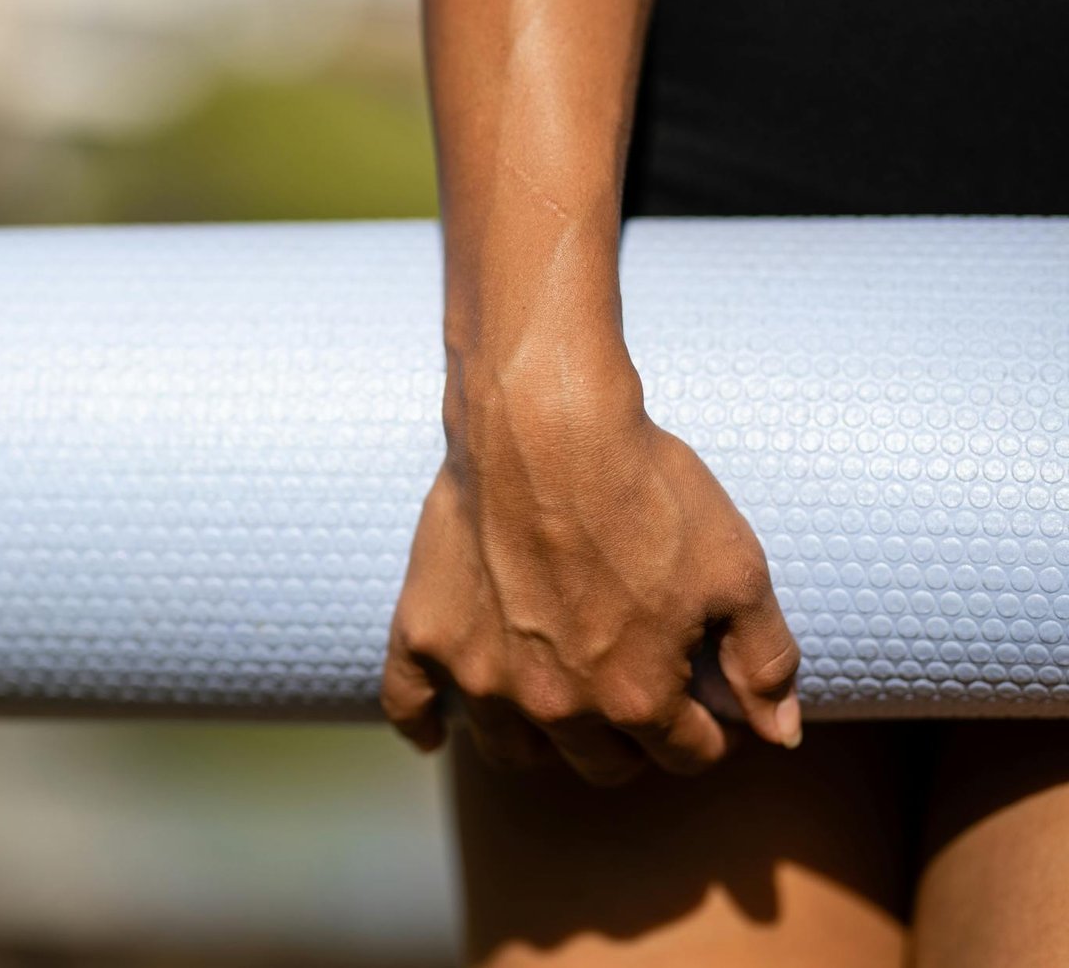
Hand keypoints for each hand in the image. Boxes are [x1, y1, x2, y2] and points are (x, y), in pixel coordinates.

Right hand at [382, 353, 801, 784]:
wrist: (546, 423)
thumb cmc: (648, 487)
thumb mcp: (737, 568)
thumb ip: (764, 661)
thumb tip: (780, 736)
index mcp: (636, 697)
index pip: (686, 755)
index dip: (709, 731)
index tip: (709, 702)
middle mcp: (555, 706)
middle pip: (600, 765)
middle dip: (633, 741)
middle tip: (640, 693)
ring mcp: (481, 675)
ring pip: (511, 751)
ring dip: (544, 742)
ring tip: (560, 706)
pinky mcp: (427, 634)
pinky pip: (408, 704)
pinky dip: (422, 726)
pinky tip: (436, 734)